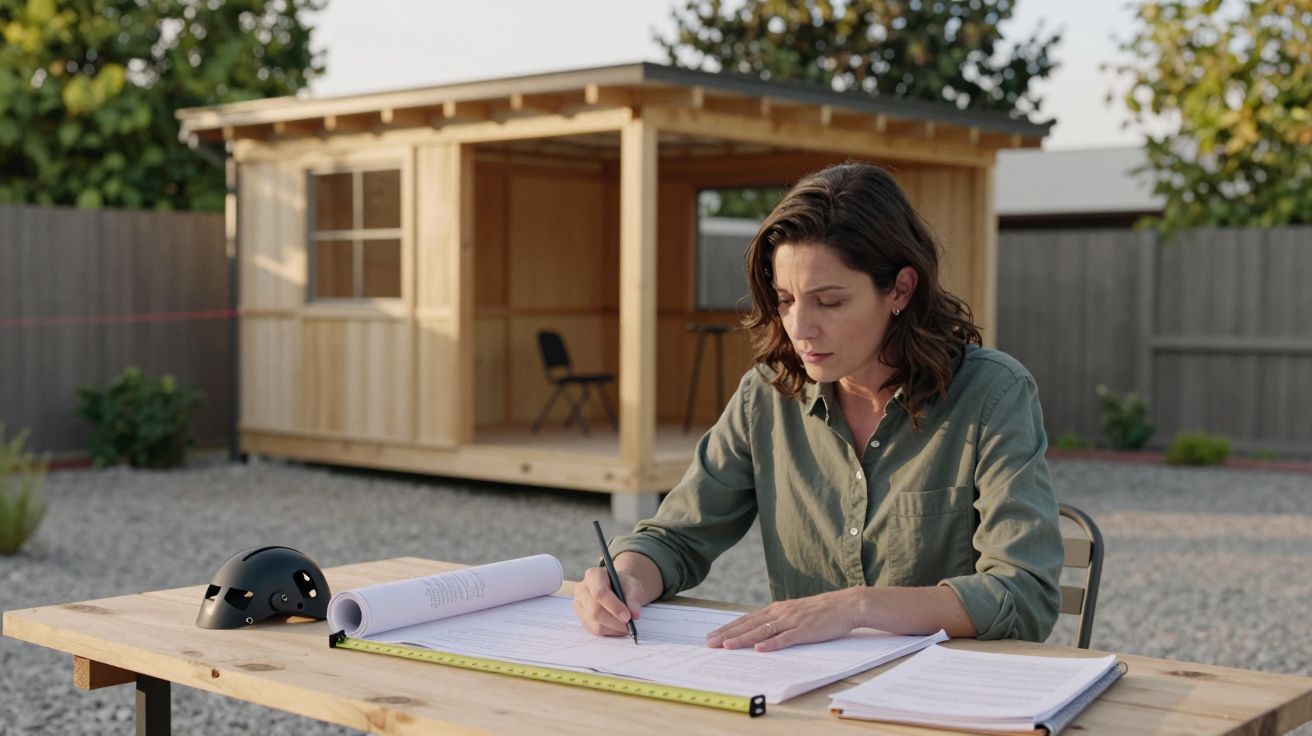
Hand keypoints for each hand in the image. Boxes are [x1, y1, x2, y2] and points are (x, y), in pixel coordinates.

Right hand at [573, 565, 646, 637]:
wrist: (618, 590)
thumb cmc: (624, 586)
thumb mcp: (633, 586)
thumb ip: (634, 598)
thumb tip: (634, 614)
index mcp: (593, 576)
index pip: (599, 592)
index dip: (614, 606)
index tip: (628, 616)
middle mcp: (582, 590)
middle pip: (594, 611)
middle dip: (614, 621)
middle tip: (629, 625)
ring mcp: (580, 606)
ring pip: (595, 624)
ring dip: (614, 628)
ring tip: (626, 626)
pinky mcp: (582, 619)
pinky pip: (595, 631)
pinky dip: (609, 632)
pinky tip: (618, 627)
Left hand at [705, 588, 865, 651]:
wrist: (844, 605)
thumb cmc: (820, 611)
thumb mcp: (794, 612)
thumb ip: (777, 620)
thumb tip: (759, 632)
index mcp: (776, 609)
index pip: (746, 619)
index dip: (729, 628)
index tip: (713, 636)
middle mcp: (780, 613)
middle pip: (749, 625)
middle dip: (728, 634)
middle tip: (710, 643)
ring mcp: (792, 621)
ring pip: (762, 631)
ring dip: (743, 639)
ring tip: (727, 647)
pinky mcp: (805, 631)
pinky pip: (785, 638)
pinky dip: (772, 644)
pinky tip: (760, 649)